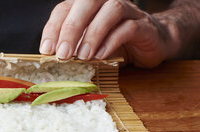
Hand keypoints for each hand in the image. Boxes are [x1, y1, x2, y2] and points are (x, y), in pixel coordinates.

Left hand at [40, 0, 177, 67]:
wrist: (153, 43)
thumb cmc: (116, 42)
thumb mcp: (89, 44)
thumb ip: (73, 47)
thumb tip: (52, 58)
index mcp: (88, 6)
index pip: (64, 8)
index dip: (53, 28)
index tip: (46, 50)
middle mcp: (106, 2)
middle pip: (87, 2)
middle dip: (71, 28)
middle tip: (62, 54)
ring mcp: (128, 11)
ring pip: (110, 10)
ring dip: (93, 34)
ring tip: (83, 57)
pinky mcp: (144, 25)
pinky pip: (128, 27)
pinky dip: (112, 41)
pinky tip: (101, 56)